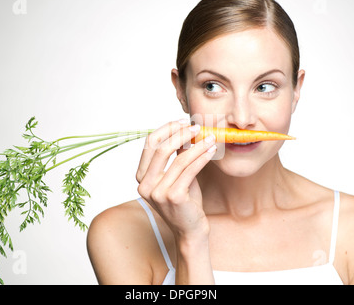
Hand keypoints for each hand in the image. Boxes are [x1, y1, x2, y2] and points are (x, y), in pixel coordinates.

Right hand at [136, 120, 216, 238]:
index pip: (149, 144)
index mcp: (141, 177)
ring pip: (178, 159)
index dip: (166, 129)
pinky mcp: (173, 197)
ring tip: (210, 138)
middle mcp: (144, 185)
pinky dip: (202, 157)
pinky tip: (211, 151)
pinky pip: (190, 170)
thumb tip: (185, 130)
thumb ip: (176, 156)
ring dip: (197, 145)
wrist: (190, 231)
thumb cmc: (185, 202)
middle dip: (180, 133)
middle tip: (197, 127)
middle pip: (160, 148)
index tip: (183, 123)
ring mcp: (157, 192)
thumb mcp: (178, 175)